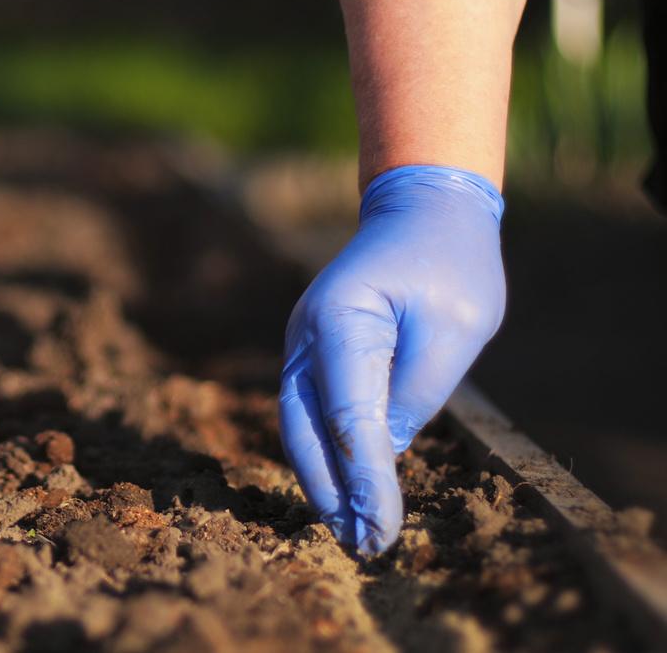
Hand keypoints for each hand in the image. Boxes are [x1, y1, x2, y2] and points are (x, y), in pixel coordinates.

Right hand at [279, 165, 505, 553]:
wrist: (421, 210)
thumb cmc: (449, 262)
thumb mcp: (456, 327)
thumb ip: (416, 392)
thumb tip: (380, 451)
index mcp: (341, 320)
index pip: (347, 416)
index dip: (362, 478)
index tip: (379, 526)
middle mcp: (307, 334)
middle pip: (303, 428)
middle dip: (330, 491)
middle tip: (361, 543)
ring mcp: (303, 343)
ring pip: (298, 425)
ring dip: (323, 479)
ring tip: (352, 529)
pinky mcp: (314, 353)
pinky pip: (310, 412)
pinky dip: (325, 453)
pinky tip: (347, 488)